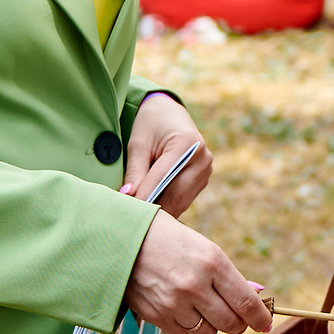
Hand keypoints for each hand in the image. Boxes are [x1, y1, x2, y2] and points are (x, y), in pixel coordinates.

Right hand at [124, 213, 270, 333]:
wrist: (123, 238)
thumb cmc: (170, 240)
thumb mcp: (205, 249)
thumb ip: (230, 278)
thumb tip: (256, 300)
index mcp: (212, 262)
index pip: (246, 303)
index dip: (260, 317)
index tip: (264, 321)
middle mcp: (194, 285)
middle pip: (231, 323)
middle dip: (239, 323)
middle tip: (237, 317)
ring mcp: (173, 303)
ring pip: (208, 332)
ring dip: (212, 325)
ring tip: (204, 308)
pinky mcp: (156, 315)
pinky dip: (190, 327)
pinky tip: (184, 309)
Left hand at [126, 93, 212, 218]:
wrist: (168, 114)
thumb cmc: (151, 126)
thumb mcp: (139, 144)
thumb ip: (135, 171)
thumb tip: (127, 197)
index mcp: (188, 143)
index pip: (164, 176)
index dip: (145, 194)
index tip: (129, 210)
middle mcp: (203, 157)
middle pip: (177, 192)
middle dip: (155, 206)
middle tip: (132, 219)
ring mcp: (206, 170)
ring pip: (181, 200)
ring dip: (162, 209)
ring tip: (140, 217)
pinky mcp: (203, 180)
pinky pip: (184, 199)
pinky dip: (168, 205)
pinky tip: (152, 209)